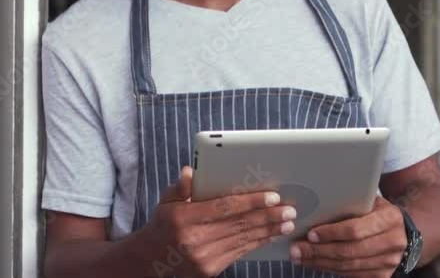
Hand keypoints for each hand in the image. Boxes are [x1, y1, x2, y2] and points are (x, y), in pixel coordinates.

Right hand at [138, 166, 297, 277]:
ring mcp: (204, 257)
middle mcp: (195, 239)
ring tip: (287, 223)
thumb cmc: (163, 225)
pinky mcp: (211, 269)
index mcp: (184, 218)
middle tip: (289, 209)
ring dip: (268, 231)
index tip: (272, 196)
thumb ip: (181, 187)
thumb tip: (191, 172)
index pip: (224, 207)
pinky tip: (270, 235)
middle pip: (239, 224)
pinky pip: (239, 253)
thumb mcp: (165, 201)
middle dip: (268, 216)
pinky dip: (257, 243)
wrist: (150, 260)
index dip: (250, 202)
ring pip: (243, 240)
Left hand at [290, 196, 406, 277]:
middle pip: (349, 251)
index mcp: (389, 218)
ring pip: (349, 265)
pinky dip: (331, 270)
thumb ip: (351, 203)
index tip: (310, 234)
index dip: (331, 233)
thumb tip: (315, 207)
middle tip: (296, 249)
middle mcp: (393, 242)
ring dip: (320, 263)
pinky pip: (353, 275)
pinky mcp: (384, 275)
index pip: (355, 229)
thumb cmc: (378, 213)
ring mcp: (390, 261)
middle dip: (318, 251)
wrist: (404, 233)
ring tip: (300, 258)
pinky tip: (316, 264)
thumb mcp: (370, 202)